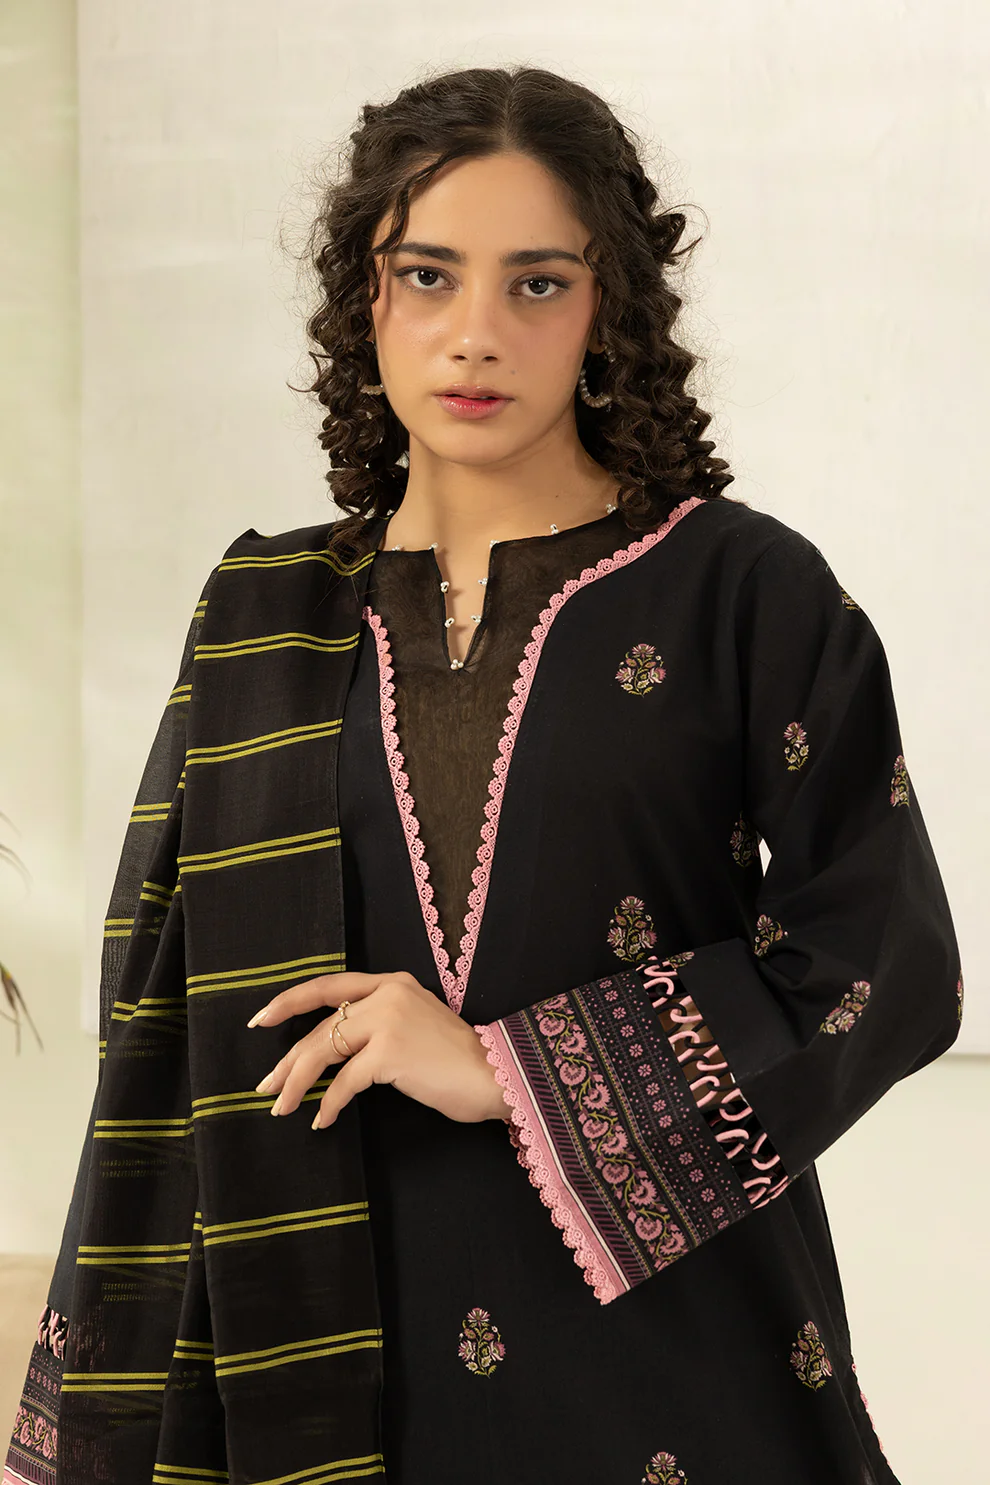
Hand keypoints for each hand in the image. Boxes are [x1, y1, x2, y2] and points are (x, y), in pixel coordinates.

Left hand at [247, 969, 512, 1129]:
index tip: (261, 1019)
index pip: (329, 986)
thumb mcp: (415, 1027)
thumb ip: (380, 1025)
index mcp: (392, 983)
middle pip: (322, 1025)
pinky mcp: (390, 1052)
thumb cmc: (458, 1062)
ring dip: (298, 1083)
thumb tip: (334, 1052)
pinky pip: (345, 1082)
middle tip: (267, 1085)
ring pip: (324, 1050)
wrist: (497, 1075)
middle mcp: (387, 993)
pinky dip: (329, 1104)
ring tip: (282, 1107)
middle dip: (289, 1059)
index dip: (290, 1001)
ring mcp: (388, 1020)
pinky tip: (322, 1121)